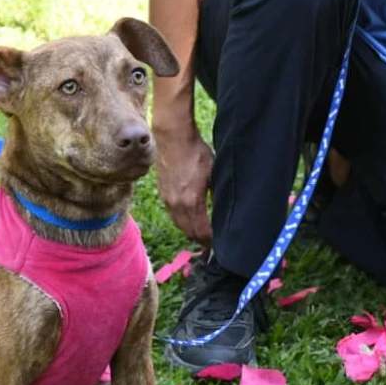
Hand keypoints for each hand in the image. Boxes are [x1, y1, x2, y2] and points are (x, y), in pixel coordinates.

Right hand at [154, 126, 213, 243]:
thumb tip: (222, 211)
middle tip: (212, 246)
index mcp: (192, 201)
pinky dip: (182, 222)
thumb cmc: (196, 152)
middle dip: (201, 241)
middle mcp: (177, 204)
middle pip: (189, 232)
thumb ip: (216, 195)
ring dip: (191, 232)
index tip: (219, 245)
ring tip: (202, 236)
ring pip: (180, 225)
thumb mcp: (214, 173)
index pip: (202, 231)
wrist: (173, 138)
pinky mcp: (163, 194)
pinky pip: (173, 216)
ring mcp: (168, 200)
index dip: (211, 241)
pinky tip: (190, 220)